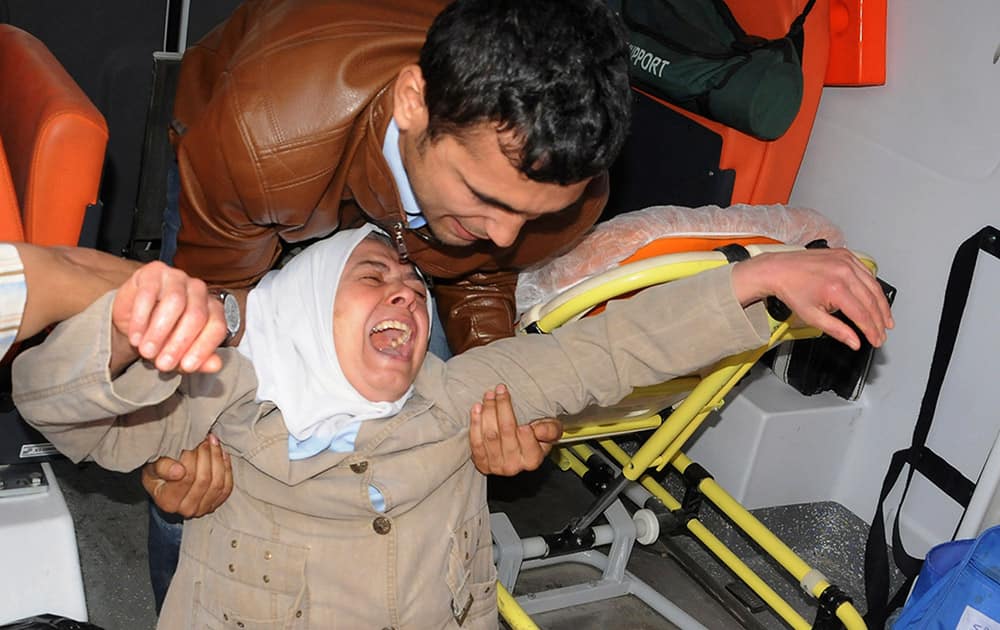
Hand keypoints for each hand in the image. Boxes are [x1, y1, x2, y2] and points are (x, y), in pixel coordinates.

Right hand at [112, 261, 227, 372]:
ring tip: (146, 351)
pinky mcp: (153, 272)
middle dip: (178, 343)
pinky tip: (135, 336)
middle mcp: (199, 290)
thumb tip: (215, 365)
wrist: (133, 322)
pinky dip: (140, 318)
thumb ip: (200, 359)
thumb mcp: (181, 353)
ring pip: (174, 302)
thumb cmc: (164, 337)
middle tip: (163, 364)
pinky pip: (148, 293)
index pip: (216, 326)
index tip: (186, 367)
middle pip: (196, 315)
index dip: (203, 348)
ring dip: (159, 331)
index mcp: (213, 309)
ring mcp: (177, 277)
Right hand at [141, 435, 233, 517]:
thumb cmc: (158, 474)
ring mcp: (202, 509)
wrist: (165, 485)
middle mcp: (185, 509)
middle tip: (205, 440)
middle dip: (207, 455)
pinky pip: (227, 488)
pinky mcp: (214, 505)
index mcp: (167, 501)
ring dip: (218, 459)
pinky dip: (227, 469)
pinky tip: (222, 455)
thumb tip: (178, 471)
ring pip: (218, 483)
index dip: (192, 457)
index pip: (186, 477)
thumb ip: (163, 467)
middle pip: (204, 480)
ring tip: (213, 443)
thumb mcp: (152, 468)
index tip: (193, 442)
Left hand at [469, 383, 562, 475]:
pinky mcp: (482, 463)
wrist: (518, 454)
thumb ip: (549, 430)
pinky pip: (476, 442)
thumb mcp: (550, 433)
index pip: (526, 438)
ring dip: (487, 412)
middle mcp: (513, 466)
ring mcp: (496, 466)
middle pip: (505, 432)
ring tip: (489, 395)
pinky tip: (477, 408)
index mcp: (532, 459)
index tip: (515, 404)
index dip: (522, 425)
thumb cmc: (536, 439)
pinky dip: (475, 423)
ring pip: (490, 435)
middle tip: (500, 390)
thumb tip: (539, 430)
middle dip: (501, 407)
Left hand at [732, 248, 893, 350]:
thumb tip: (854, 342)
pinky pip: (867, 273)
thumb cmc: (791, 290)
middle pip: (871, 301)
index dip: (872, 331)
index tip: (876, 340)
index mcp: (836, 288)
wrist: (779, 270)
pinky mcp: (846, 255)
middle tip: (883, 333)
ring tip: (886, 320)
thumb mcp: (811, 316)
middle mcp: (844, 272)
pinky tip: (876, 299)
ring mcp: (846, 261)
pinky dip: (874, 287)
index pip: (862, 315)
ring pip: (873, 286)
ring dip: (882, 305)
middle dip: (880, 321)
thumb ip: (836, 330)